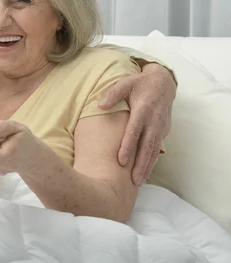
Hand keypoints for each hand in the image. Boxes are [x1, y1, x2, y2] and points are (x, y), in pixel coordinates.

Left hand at [98, 63, 175, 184]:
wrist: (163, 82)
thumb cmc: (140, 83)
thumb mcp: (125, 83)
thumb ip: (112, 94)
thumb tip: (100, 106)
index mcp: (143, 110)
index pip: (134, 132)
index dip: (128, 147)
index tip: (121, 161)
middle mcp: (154, 121)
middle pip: (147, 146)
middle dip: (141, 164)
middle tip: (133, 181)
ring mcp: (161, 127)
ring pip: (154, 150)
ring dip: (148, 167)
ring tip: (139, 182)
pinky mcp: (164, 130)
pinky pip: (157, 148)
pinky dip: (152, 161)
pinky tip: (145, 171)